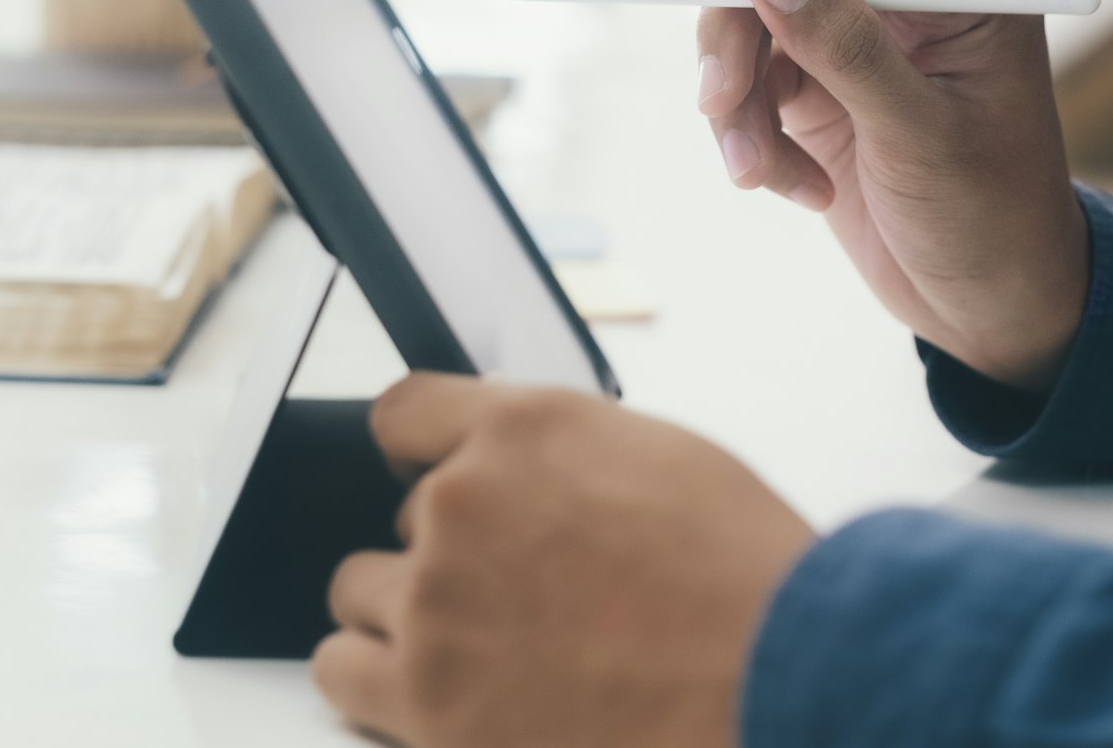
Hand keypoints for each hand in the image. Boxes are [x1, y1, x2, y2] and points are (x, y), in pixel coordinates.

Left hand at [313, 375, 814, 747]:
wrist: (771, 672)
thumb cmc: (743, 574)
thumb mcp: (659, 457)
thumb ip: (565, 455)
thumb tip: (528, 474)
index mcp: (523, 427)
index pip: (405, 412)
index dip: (422, 449)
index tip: (427, 472)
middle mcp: (462, 502)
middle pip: (403, 519)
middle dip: (452, 551)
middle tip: (521, 591)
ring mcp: (435, 603)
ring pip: (358, 593)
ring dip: (407, 614)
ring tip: (476, 645)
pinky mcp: (425, 700)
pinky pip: (341, 671)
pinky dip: (379, 680)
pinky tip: (440, 688)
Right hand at [672, 0, 1089, 392]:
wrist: (990, 304)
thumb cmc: (987, 223)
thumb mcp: (918, 138)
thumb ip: (846, 47)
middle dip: (741, 35)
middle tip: (718, 104)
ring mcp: (870, 35)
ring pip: (757, 25)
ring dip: (743, 103)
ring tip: (760, 175)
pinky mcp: (830, 79)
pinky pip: (757, 80)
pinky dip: (756, 134)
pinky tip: (799, 186)